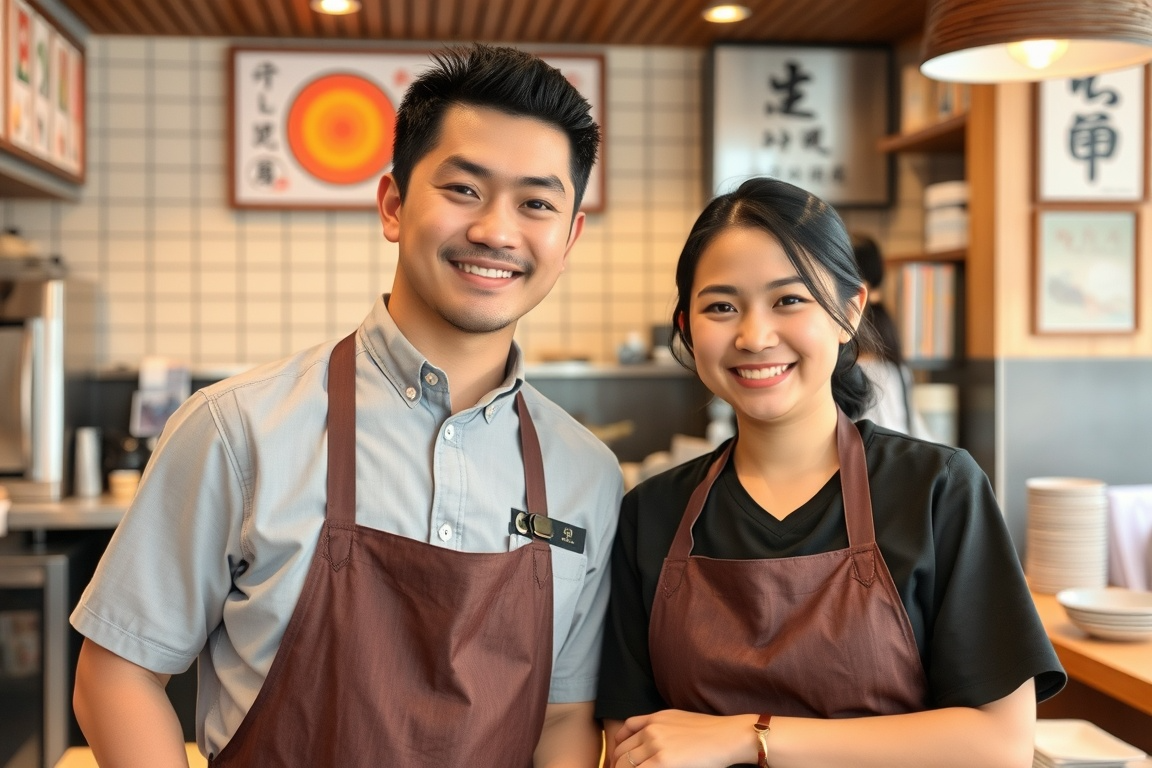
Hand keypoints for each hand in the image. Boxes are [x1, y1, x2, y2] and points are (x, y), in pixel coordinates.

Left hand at [611, 710, 758, 767]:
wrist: (727, 736)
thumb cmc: (711, 732)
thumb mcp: (681, 720)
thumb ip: (662, 727)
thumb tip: (654, 744)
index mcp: (655, 718)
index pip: (624, 731)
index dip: (618, 747)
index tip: (618, 760)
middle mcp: (651, 730)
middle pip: (621, 751)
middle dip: (617, 765)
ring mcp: (655, 745)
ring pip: (625, 764)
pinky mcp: (662, 761)